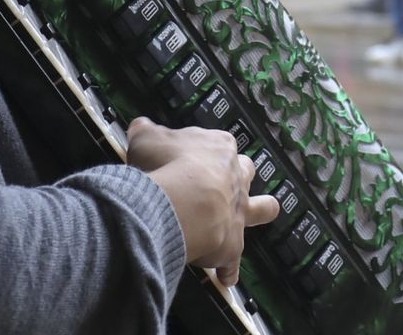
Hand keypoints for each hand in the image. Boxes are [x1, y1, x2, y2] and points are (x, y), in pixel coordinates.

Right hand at [128, 117, 279, 286]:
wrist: (183, 203)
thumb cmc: (164, 165)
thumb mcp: (146, 139)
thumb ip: (145, 131)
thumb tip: (141, 125)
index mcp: (219, 148)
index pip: (219, 144)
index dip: (207, 151)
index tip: (191, 157)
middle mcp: (236, 177)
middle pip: (246, 171)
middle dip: (241, 175)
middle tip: (226, 182)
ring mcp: (238, 211)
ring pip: (261, 209)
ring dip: (260, 211)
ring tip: (257, 216)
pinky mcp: (233, 243)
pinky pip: (233, 261)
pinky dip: (229, 270)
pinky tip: (225, 279)